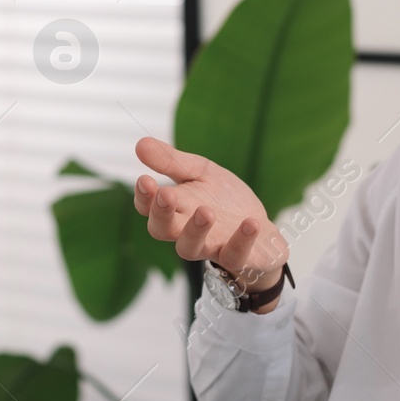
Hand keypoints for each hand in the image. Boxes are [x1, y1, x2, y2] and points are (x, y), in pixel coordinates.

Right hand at [133, 136, 286, 293]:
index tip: (145, 180)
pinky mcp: (235, 257)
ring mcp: (210, 246)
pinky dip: (242, 240)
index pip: (148, 207)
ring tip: (206, 211)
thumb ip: (173, 162)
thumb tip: (140, 143)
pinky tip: (250, 222)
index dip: (144, 197)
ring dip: (196, 230)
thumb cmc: (224, 200)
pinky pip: (234, 256)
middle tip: (166, 194)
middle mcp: (186, 231)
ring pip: (189, 248)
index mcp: (176, 208)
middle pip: (162, 230)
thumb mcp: (202, 173)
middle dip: (161, 213)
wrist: (259, 227)